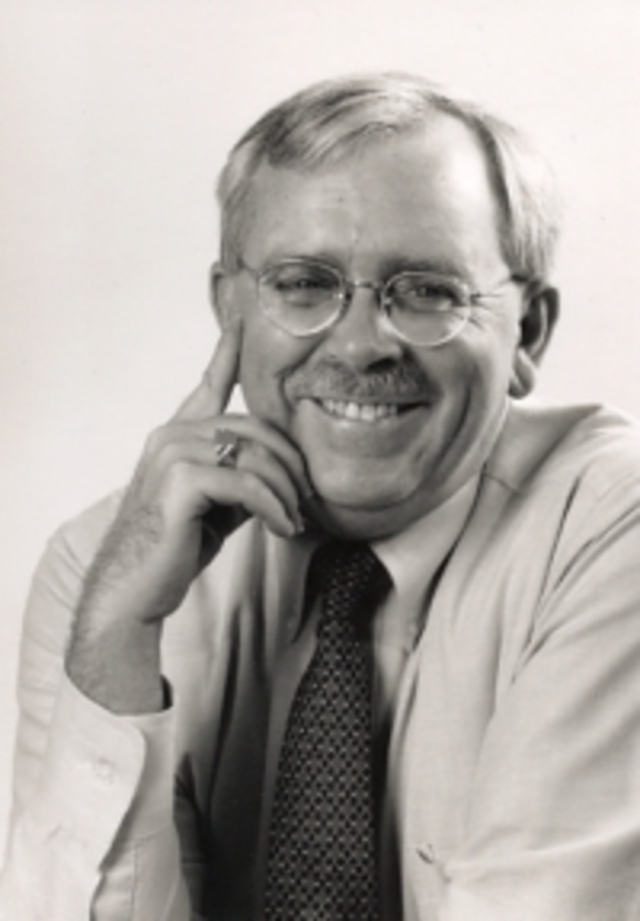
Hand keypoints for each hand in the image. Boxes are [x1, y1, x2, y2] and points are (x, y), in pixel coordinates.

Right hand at [66, 320, 310, 711]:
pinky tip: (285, 527)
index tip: (242, 324)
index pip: (208, 385)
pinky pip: (249, 484)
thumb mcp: (215, 506)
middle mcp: (171, 435)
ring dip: (286, 491)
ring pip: (255, 456)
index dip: (227, 354)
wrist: (133, 590)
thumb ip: (240, 478)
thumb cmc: (174, 548)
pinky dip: (275, 507)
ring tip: (296, 520)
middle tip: (307, 498)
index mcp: (177, 435)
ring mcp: (172, 453)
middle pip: (254, 428)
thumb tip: (280, 474)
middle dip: (290, 463)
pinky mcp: (180, 480)